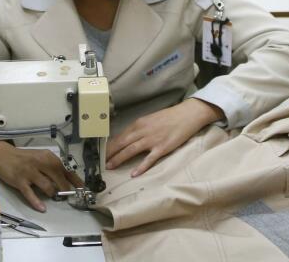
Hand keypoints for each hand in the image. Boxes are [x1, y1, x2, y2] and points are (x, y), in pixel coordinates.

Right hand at [0, 141, 82, 212]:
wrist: (3, 156)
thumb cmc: (24, 158)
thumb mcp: (40, 158)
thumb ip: (52, 168)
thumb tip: (68, 181)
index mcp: (47, 156)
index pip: (65, 169)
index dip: (75, 180)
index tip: (82, 189)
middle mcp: (40, 162)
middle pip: (58, 178)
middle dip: (64, 189)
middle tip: (65, 195)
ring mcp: (29, 172)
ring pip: (47, 186)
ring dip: (52, 194)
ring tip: (53, 196)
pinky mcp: (19, 181)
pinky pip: (30, 194)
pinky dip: (37, 202)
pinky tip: (42, 208)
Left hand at [105, 99, 223, 177]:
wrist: (187, 114)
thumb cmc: (169, 117)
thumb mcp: (150, 120)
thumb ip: (139, 129)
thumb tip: (127, 138)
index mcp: (139, 123)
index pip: (120, 135)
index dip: (110, 145)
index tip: (102, 152)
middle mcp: (143, 131)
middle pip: (122, 143)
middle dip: (110, 153)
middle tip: (101, 162)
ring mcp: (152, 139)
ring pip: (131, 150)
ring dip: (119, 159)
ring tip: (110, 166)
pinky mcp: (162, 147)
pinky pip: (149, 159)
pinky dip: (141, 166)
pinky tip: (134, 173)